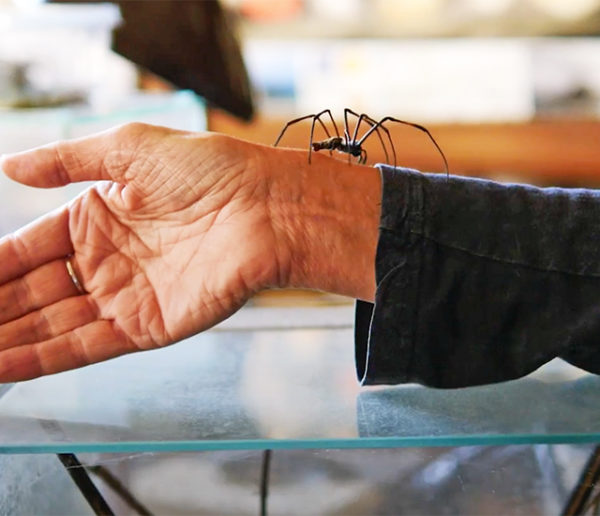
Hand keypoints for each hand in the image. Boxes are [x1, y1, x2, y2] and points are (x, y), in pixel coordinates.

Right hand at [0, 123, 289, 380]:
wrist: (268, 207)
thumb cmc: (211, 170)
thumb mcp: (129, 147)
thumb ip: (67, 161)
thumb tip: (9, 165)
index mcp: (98, 219)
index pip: (26, 250)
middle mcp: (107, 262)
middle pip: (32, 293)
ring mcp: (126, 297)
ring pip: (51, 325)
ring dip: (6, 339)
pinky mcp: (148, 327)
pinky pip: (84, 347)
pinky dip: (40, 359)